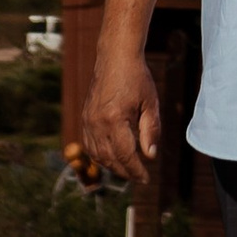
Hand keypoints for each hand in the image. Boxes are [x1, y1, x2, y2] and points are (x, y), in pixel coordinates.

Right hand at [83, 47, 161, 191]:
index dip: (136, 170)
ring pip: (97, 155)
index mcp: (114, 119)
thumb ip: (151, 130)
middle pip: (110, 159)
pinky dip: (100, 155)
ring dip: (112, 166)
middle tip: (139, 177)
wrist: (115, 57)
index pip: (125, 155)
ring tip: (128, 170)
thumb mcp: (150, 103)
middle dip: (125, 172)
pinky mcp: (85, 117)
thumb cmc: (137, 78)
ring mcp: (88, 120)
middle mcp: (97, 122)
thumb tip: (151, 156)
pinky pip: (89, 145)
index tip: (146, 179)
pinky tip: (112, 157)